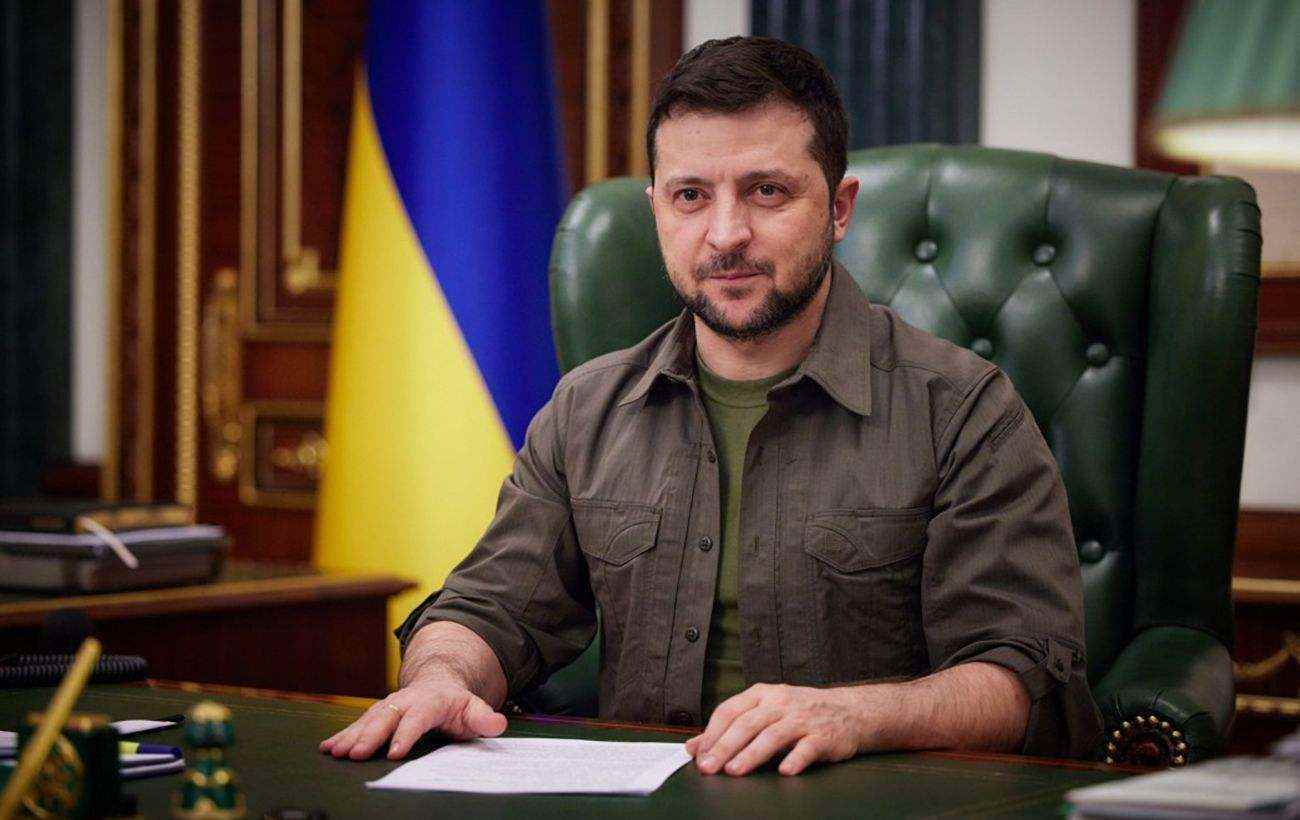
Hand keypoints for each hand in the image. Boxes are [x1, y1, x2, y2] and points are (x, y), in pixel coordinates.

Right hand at [318, 674, 507, 760]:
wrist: (437, 682)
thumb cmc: (456, 703)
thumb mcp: (474, 708)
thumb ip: (484, 718)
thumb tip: (497, 723)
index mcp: (430, 701)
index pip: (417, 718)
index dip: (406, 734)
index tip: (394, 752)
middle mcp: (405, 701)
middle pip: (385, 718)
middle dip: (369, 736)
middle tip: (355, 754)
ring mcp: (388, 706)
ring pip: (367, 720)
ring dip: (350, 736)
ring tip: (335, 752)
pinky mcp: (376, 714)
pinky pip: (357, 724)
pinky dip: (341, 735)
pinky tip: (326, 747)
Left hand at [684, 683, 864, 776]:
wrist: (848, 711)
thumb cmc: (799, 713)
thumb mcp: (764, 712)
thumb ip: (730, 729)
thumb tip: (694, 747)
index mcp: (762, 694)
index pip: (730, 710)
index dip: (712, 733)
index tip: (699, 755)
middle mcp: (780, 703)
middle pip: (747, 723)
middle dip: (725, 747)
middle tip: (709, 767)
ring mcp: (803, 718)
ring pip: (773, 735)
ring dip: (752, 754)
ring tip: (735, 770)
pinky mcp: (823, 736)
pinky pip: (807, 748)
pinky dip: (795, 759)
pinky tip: (784, 771)